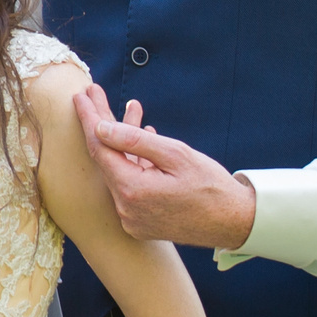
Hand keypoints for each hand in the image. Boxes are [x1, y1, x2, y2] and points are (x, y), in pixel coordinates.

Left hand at [75, 85, 257, 250]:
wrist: (235, 223)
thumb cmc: (211, 186)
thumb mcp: (176, 154)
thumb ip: (135, 140)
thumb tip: (101, 128)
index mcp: (132, 190)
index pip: (99, 148)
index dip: (89, 119)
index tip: (81, 96)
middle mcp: (125, 208)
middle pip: (106, 158)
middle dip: (101, 124)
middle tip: (94, 94)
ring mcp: (131, 218)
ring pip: (119, 169)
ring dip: (122, 140)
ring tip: (130, 109)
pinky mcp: (140, 221)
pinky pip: (129, 184)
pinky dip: (133, 161)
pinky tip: (143, 137)